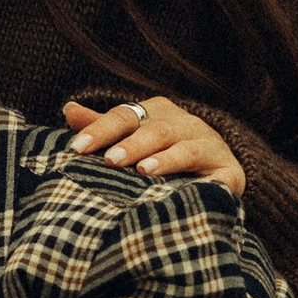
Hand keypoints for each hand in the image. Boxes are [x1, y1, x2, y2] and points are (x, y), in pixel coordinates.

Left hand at [62, 94, 244, 198]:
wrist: (219, 171)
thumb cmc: (164, 153)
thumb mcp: (132, 137)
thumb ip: (102, 127)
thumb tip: (68, 109)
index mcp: (156, 113)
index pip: (124, 116)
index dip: (100, 130)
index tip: (76, 148)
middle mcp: (183, 123)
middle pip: (154, 129)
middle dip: (131, 144)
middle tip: (111, 159)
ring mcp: (208, 144)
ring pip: (185, 147)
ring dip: (164, 158)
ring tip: (143, 170)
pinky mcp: (229, 171)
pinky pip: (216, 174)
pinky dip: (201, 179)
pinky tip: (187, 187)